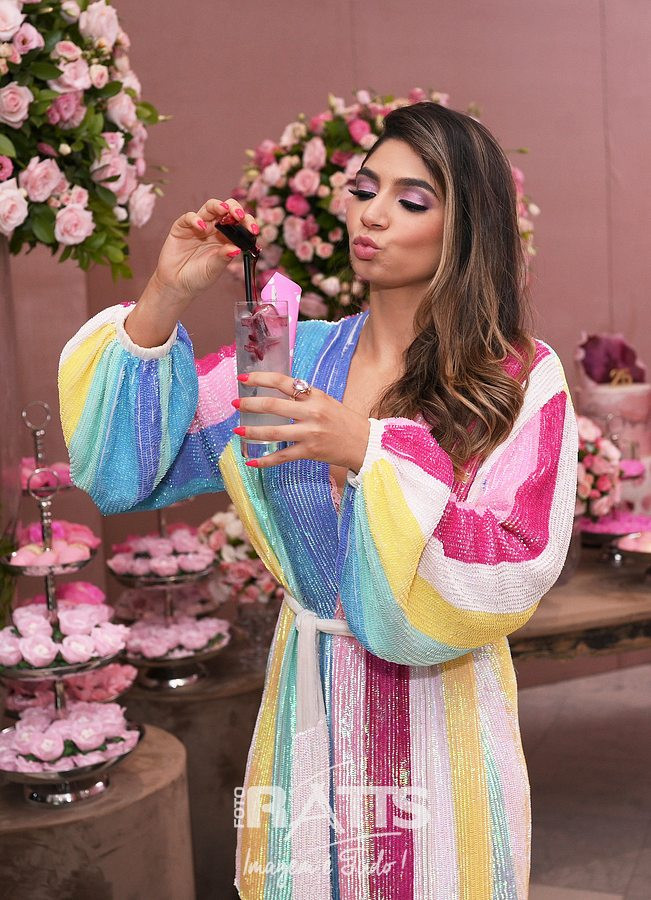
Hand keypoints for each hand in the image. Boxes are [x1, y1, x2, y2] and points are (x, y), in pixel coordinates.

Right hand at [154, 197, 258, 307]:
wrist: (177, 285)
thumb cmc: (198, 278)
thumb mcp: (214, 270)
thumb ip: (224, 258)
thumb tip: (237, 249)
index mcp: (226, 238)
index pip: (240, 224)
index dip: (247, 223)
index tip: (253, 230)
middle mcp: (214, 229)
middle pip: (227, 210)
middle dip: (235, 209)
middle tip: (239, 216)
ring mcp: (198, 226)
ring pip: (210, 207)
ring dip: (218, 206)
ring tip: (224, 210)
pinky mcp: (182, 227)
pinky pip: (189, 217)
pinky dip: (195, 219)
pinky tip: (201, 227)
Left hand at [232, 373, 370, 472]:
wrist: (364, 443)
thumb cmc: (343, 421)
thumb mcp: (325, 401)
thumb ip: (303, 396)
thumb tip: (276, 392)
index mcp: (315, 396)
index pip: (283, 382)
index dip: (261, 379)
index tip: (243, 379)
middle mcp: (311, 412)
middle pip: (274, 405)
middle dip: (250, 405)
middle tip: (235, 405)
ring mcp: (310, 433)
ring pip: (274, 431)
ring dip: (252, 432)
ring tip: (238, 431)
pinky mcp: (310, 452)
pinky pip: (282, 456)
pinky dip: (265, 460)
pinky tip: (252, 462)